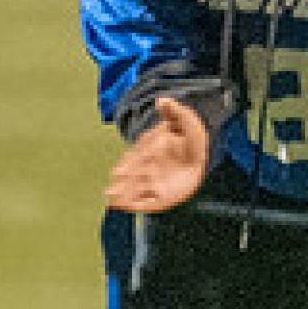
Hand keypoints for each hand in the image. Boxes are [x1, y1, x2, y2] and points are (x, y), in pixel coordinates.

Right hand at [105, 95, 212, 214]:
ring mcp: (153, 182)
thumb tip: (162, 100)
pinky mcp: (162, 195)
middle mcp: (148, 166)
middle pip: (133, 177)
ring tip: (111, 203)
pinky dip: (138, 204)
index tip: (118, 173)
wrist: (199, 153)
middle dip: (121, 185)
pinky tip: (125, 208)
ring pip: (136, 189)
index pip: (136, 157)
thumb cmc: (190, 135)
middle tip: (108, 193)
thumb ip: (173, 111)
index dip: (128, 165)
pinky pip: (149, 202)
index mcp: (150, 149)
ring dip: (124, 196)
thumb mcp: (185, 119)